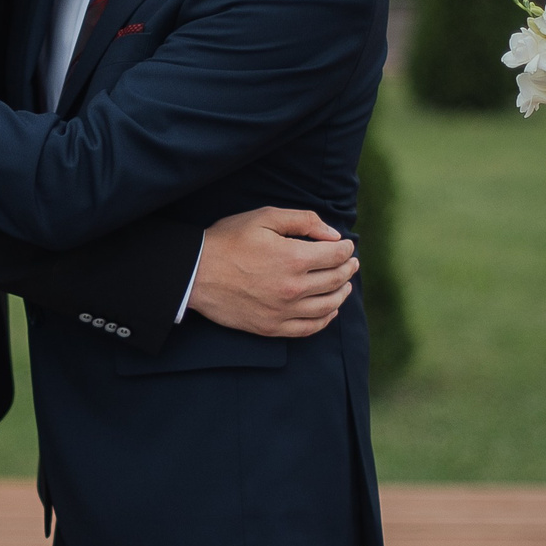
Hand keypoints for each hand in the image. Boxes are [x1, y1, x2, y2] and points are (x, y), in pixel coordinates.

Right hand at [186, 208, 357, 337]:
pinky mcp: (272, 327)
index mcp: (294, 258)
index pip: (336, 255)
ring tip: (345, 285)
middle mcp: (294, 288)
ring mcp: (284, 311)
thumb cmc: (228, 240)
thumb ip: (303, 221)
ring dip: (342, 294)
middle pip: (335, 280)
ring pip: (327, 306)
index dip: (346, 249)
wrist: (195, 272)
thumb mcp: (265, 217)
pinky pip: (309, 328)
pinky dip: (325, 319)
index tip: (347, 246)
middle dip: (347, 269)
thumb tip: (333, 236)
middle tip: (350, 263)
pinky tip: (329, 311)